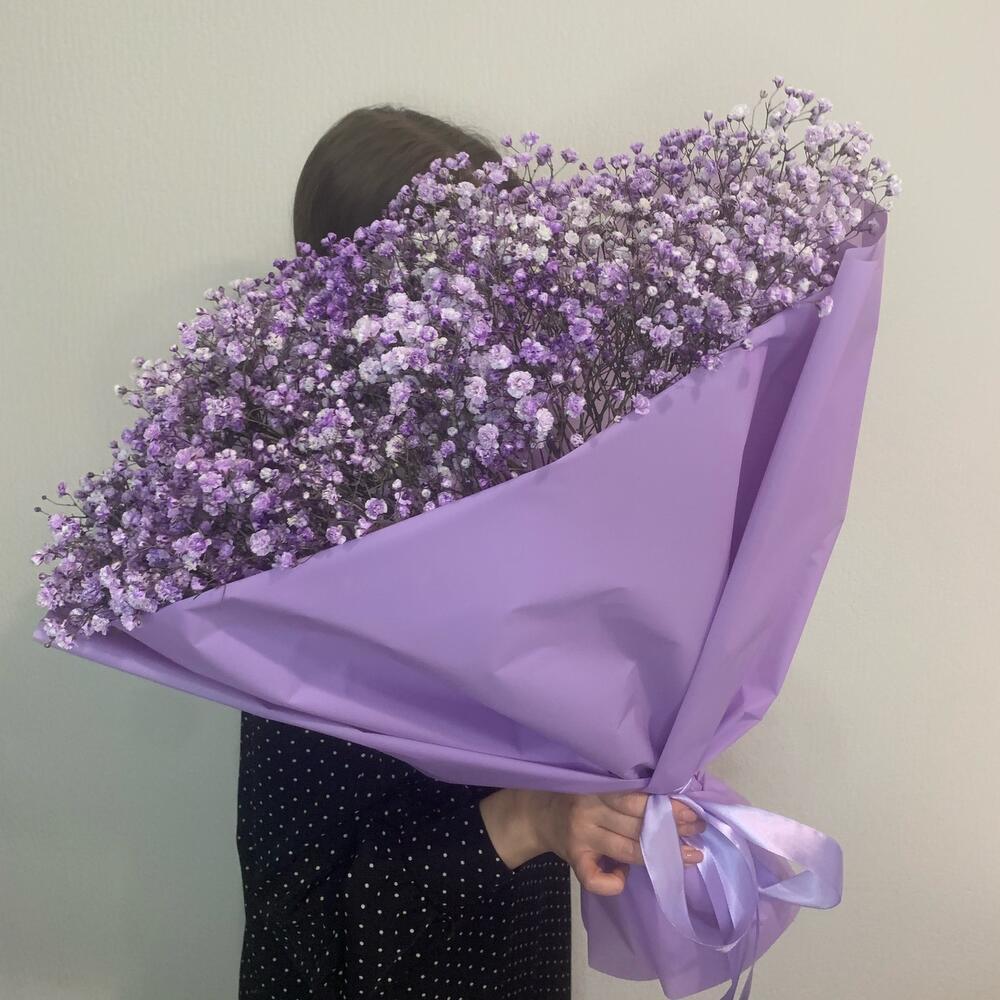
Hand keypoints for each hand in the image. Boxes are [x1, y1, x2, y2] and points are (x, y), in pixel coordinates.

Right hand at [479, 789, 706, 895]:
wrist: (534, 813)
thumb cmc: (576, 795)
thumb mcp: (595, 782)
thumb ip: (623, 790)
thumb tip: (673, 801)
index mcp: (595, 786)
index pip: (637, 798)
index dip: (667, 807)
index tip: (693, 812)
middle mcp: (588, 810)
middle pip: (636, 824)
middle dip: (671, 829)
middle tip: (698, 831)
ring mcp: (581, 837)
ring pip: (627, 851)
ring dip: (660, 856)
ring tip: (688, 856)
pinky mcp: (575, 860)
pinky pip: (597, 879)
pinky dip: (614, 883)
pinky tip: (624, 878)